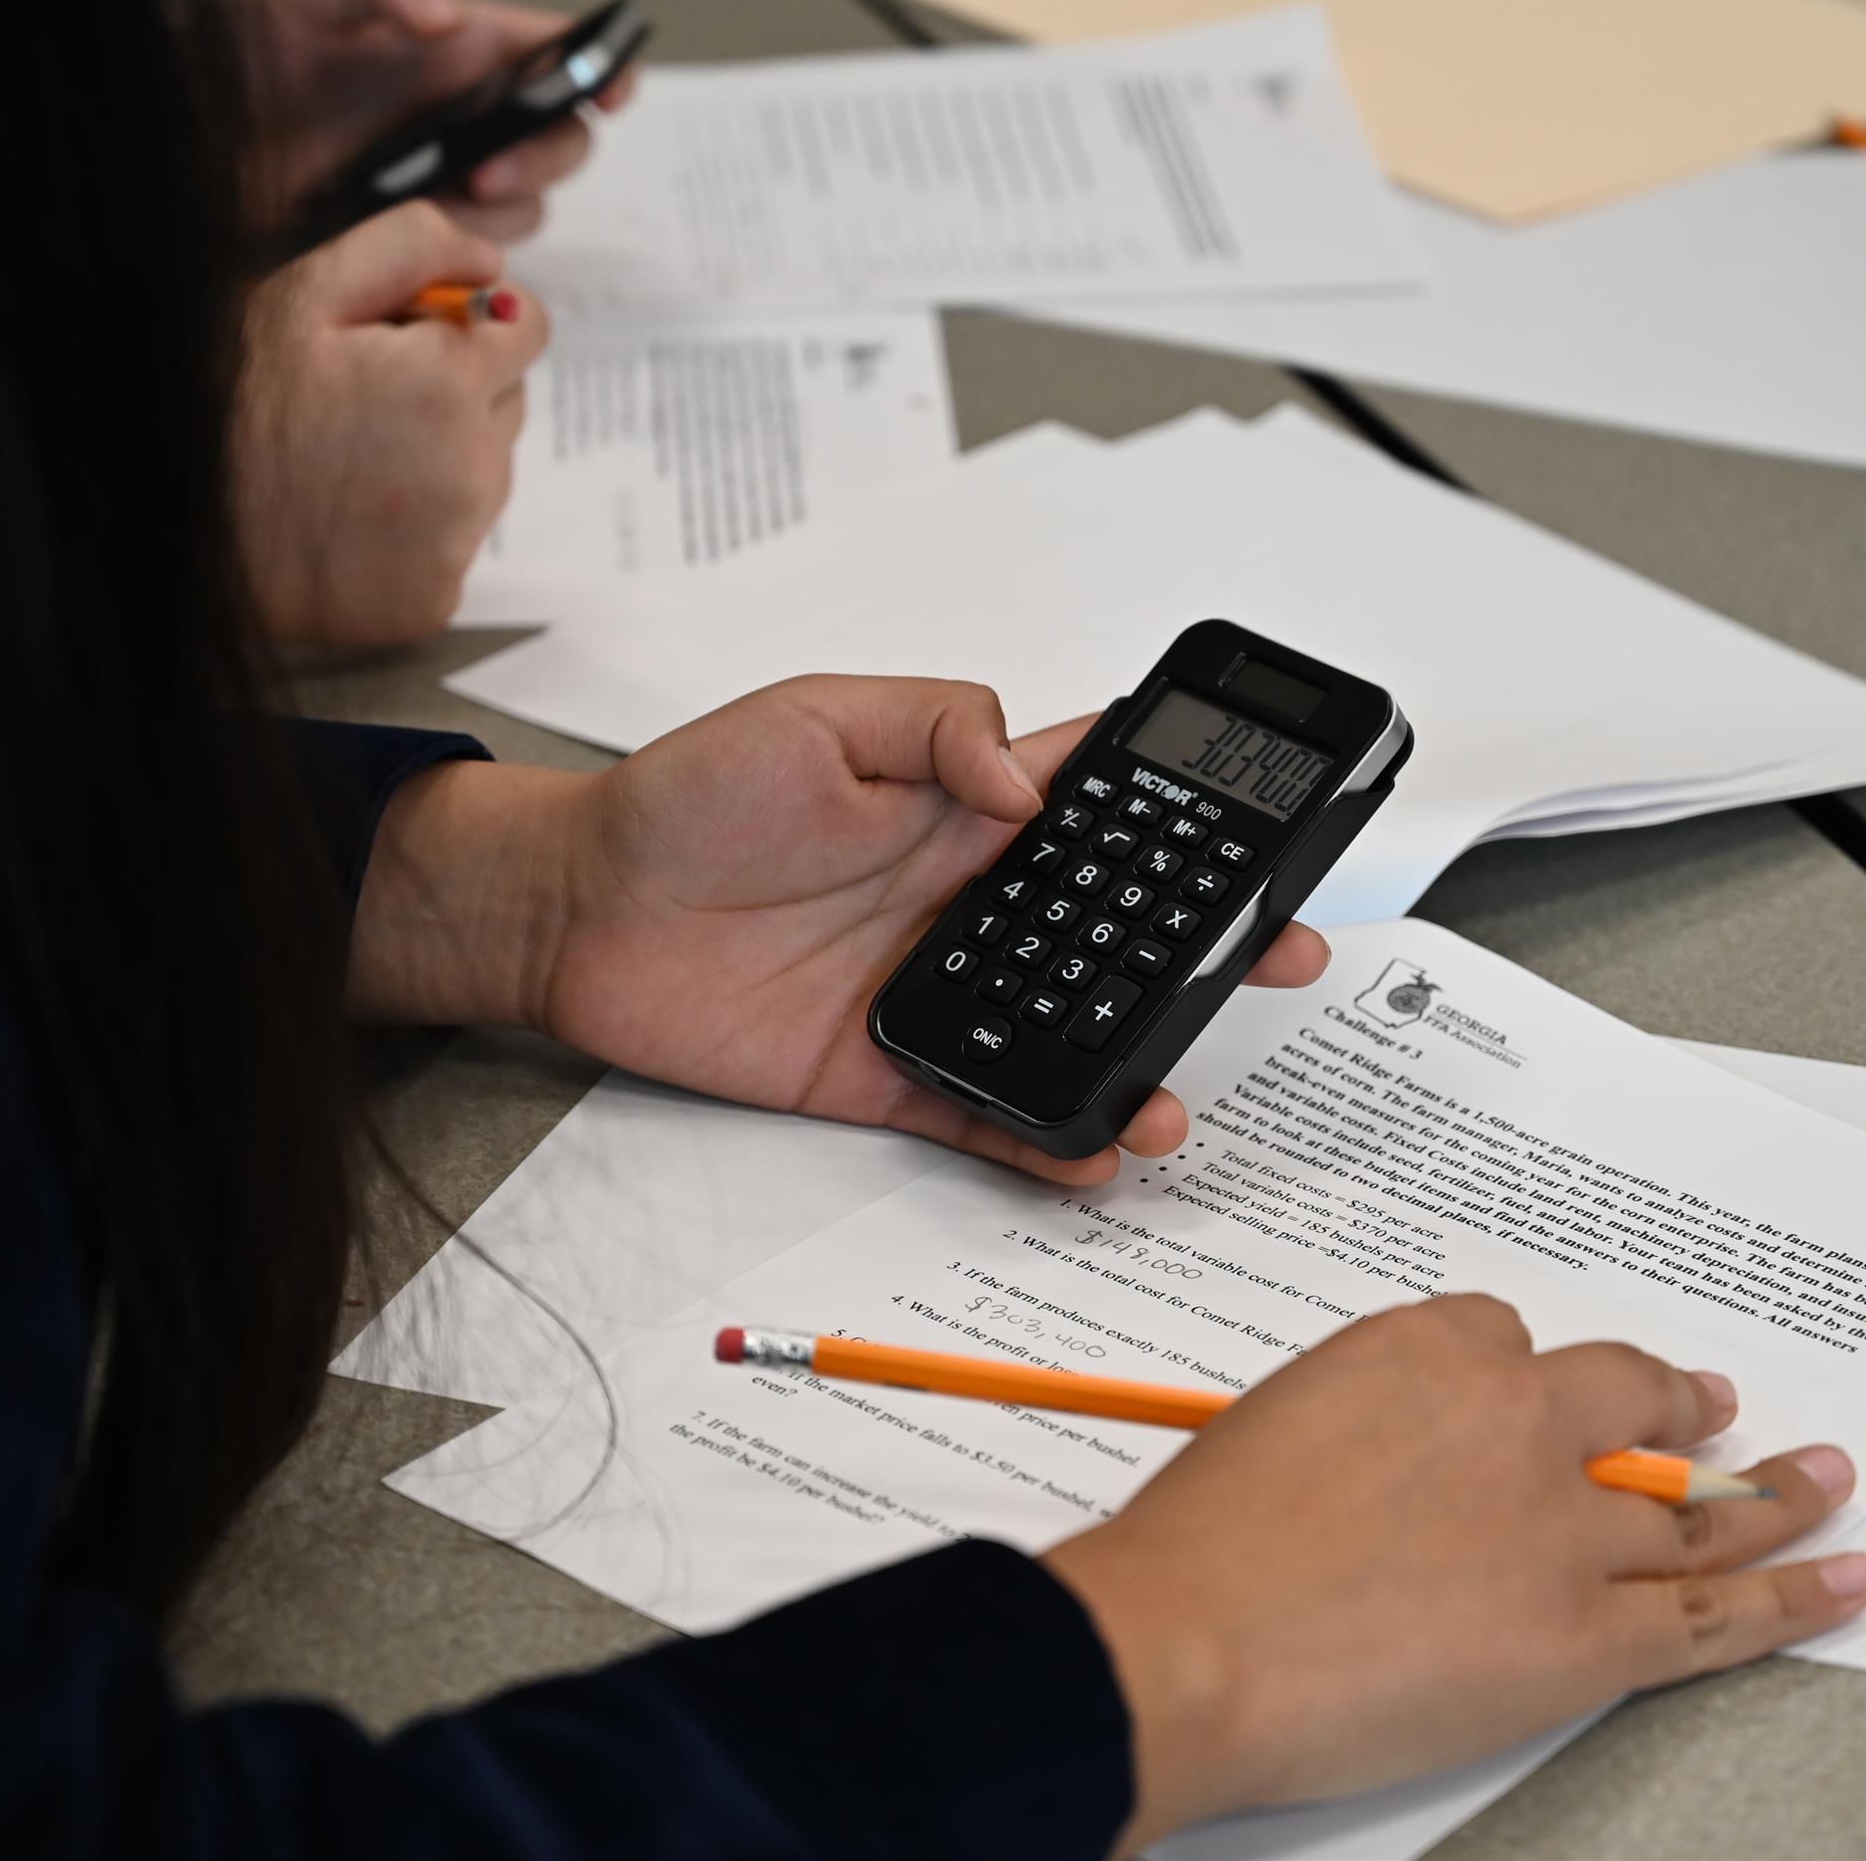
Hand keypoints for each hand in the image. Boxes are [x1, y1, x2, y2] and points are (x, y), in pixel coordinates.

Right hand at [235, 202, 544, 646]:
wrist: (167, 522)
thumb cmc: (227, 400)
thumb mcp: (304, 292)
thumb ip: (414, 248)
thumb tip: (494, 264)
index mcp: (447, 382)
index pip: (526, 330)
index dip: (469, 323)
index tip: (417, 336)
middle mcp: (470, 468)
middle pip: (506, 405)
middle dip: (454, 391)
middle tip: (360, 401)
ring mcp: (455, 543)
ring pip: (485, 477)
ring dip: (438, 461)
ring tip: (345, 460)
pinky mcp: (433, 601)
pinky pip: (452, 545)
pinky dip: (417, 532)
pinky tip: (347, 519)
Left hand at [247, 0, 636, 240]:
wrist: (173, 126)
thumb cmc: (236, 37)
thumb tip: (450, 20)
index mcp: (463, 47)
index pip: (564, 56)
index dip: (604, 70)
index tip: (607, 91)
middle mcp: (466, 112)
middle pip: (563, 141)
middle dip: (540, 160)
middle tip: (482, 172)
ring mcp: (444, 175)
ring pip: (524, 211)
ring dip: (493, 218)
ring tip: (427, 206)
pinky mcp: (412, 233)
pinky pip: (469, 258)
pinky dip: (453, 256)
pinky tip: (402, 237)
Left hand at [345, 676, 1328, 1183]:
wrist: (578, 909)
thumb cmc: (684, 799)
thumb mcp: (812, 716)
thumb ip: (933, 727)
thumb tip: (1026, 782)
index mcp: (963, 808)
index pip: (1098, 804)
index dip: (1185, 810)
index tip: (1266, 820)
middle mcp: (965, 902)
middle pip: (1114, 929)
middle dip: (1208, 944)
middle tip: (1287, 957)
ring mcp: (936, 992)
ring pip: (1068, 1031)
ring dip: (1137, 1058)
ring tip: (1180, 1090)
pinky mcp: (888, 1070)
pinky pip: (985, 1112)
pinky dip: (1043, 1137)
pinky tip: (1094, 1148)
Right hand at [1040, 1298, 1865, 1847]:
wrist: (1189, 1645)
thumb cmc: (1198, 1551)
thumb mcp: (1271, 1427)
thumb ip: (1360, 1426)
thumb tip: (1392, 1462)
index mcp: (1427, 1350)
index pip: (1513, 1341)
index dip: (1531, 1381)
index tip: (1537, 1398)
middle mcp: (1515, 1419)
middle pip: (1632, 1398)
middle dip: (1681, 1407)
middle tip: (1717, 1409)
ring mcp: (1563, 1529)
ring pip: (1696, 1505)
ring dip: (1774, 1493)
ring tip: (1824, 1477)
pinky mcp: (1587, 1639)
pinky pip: (1714, 1615)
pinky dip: (1793, 1597)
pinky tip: (1841, 1574)